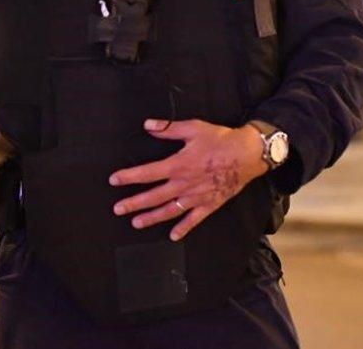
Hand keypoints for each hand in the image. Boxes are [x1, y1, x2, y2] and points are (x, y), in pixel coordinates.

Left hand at [109, 119, 267, 240]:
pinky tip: (173, 236)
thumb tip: (148, 125)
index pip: (147, 173)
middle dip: (134, 204)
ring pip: (169, 211)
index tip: (114, 180)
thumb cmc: (220, 140)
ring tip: (136, 223)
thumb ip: (168, 128)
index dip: (129, 177)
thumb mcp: (193, 128)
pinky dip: (183, 228)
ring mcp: (196, 197)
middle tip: (117, 209)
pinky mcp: (210, 204)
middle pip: (154, 196)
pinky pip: (194, 219)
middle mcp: (184, 184)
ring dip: (152, 218)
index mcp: (178, 165)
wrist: (248, 154)